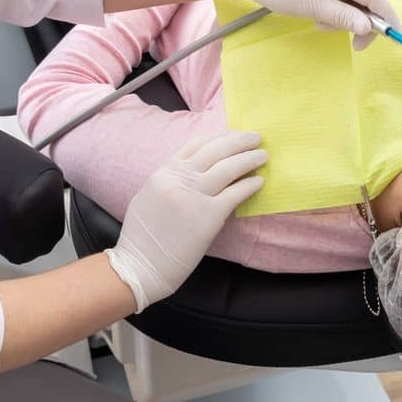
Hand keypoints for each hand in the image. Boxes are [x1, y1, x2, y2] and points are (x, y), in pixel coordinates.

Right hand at [105, 132, 266, 311]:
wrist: (139, 266)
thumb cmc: (140, 237)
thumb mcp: (148, 196)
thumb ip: (169, 180)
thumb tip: (192, 171)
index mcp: (163, 172)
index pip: (196, 143)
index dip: (219, 136)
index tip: (234, 135)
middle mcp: (179, 179)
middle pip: (216, 150)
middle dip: (239, 140)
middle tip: (256, 138)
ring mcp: (194, 196)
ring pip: (229, 167)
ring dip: (249, 158)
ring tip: (262, 156)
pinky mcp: (209, 217)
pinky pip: (235, 193)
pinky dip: (249, 185)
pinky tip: (259, 181)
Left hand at [206, 0, 399, 49]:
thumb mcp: (312, 8)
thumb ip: (343, 18)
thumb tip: (369, 28)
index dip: (388, 18)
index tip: (396, 40)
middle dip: (365, 20)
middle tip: (354, 43)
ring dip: (348, 15)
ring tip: (322, 22)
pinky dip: (340, 7)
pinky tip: (322, 14)